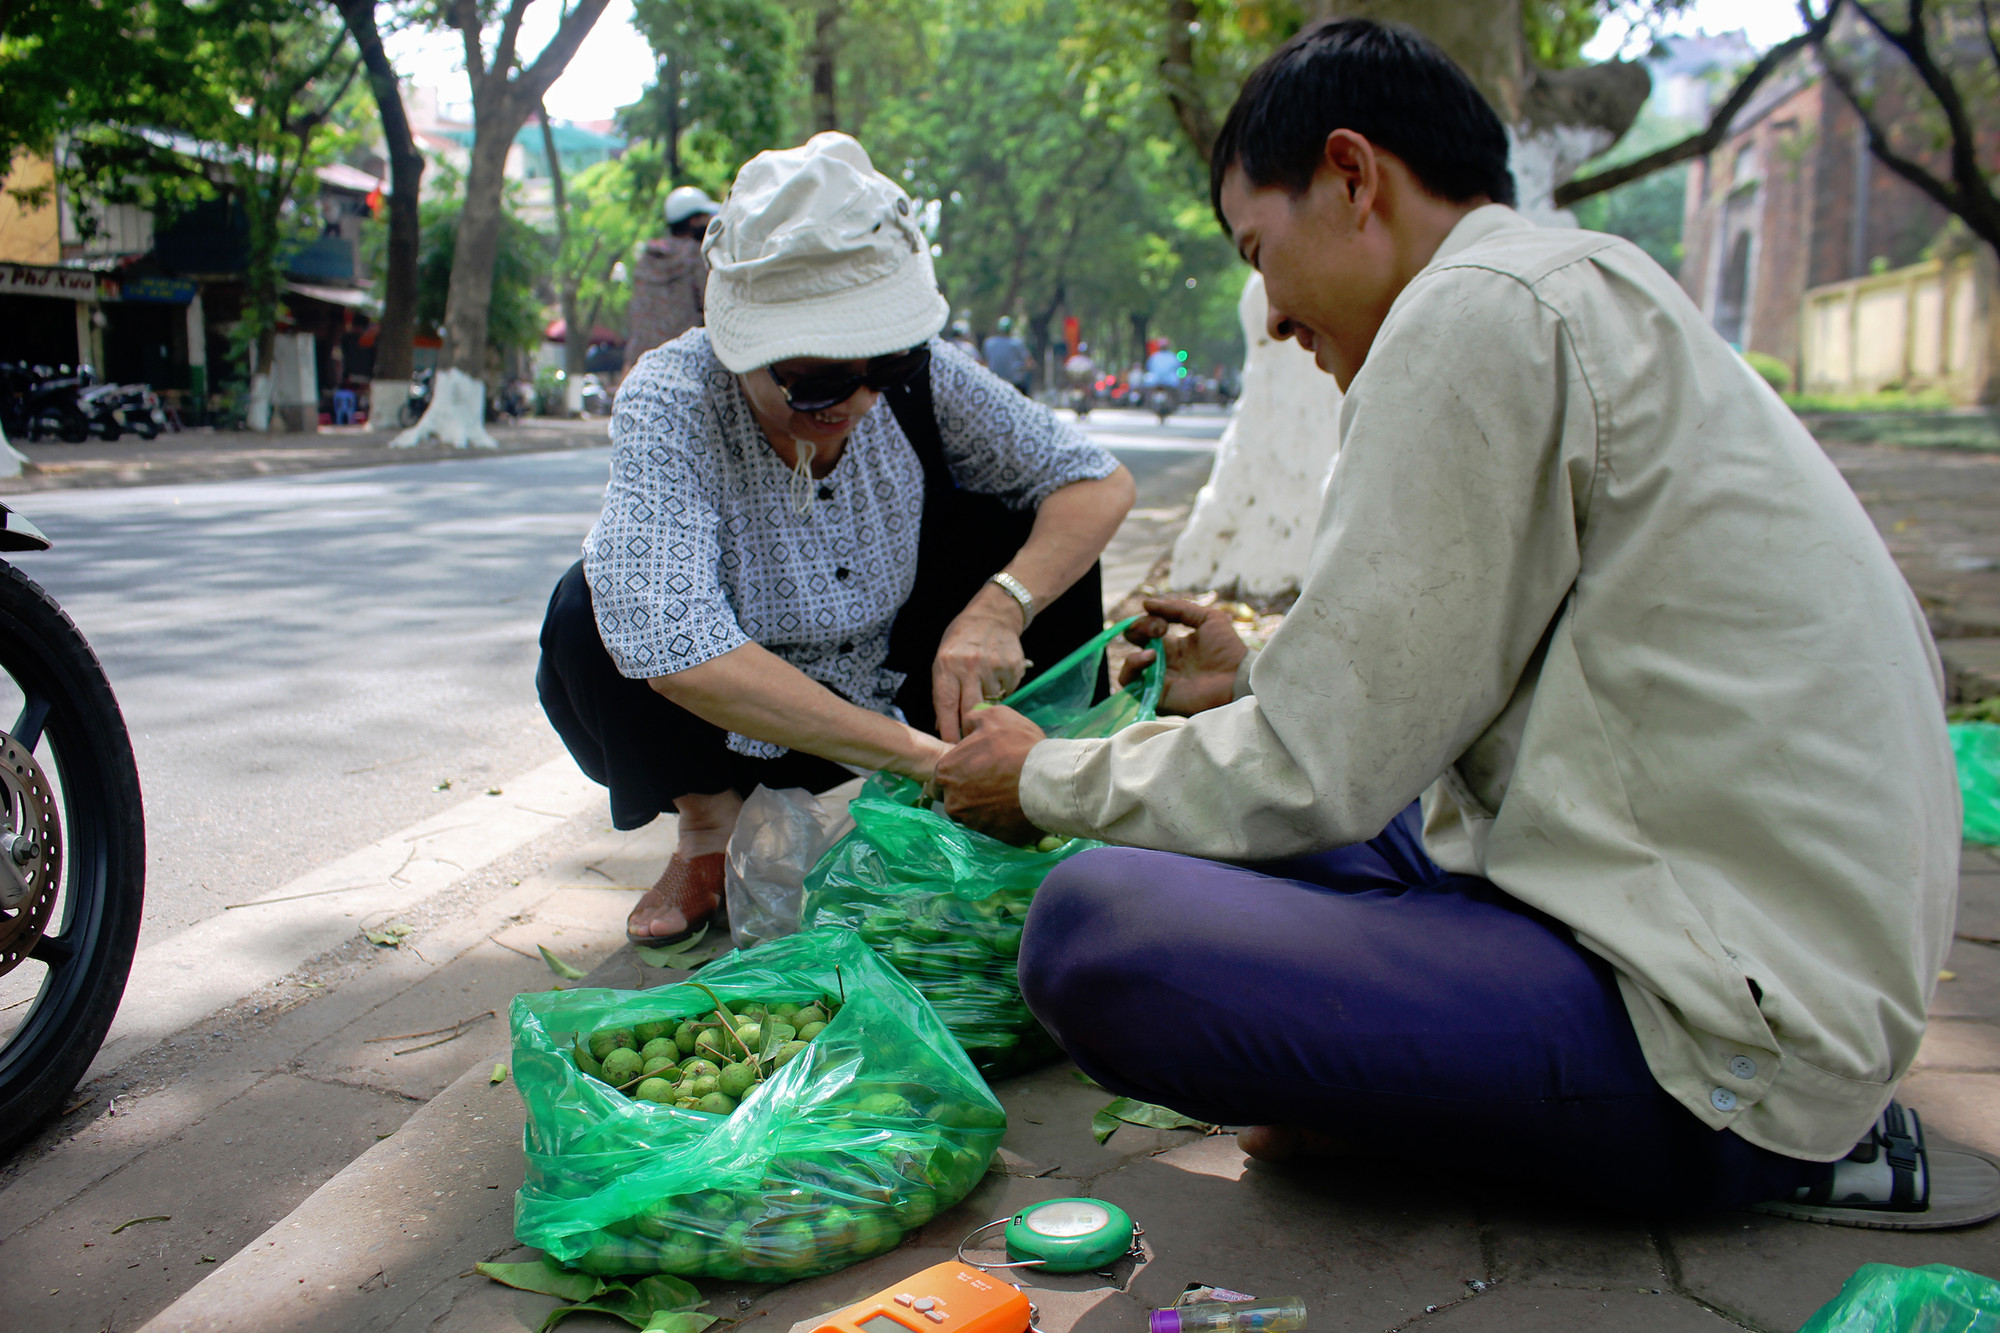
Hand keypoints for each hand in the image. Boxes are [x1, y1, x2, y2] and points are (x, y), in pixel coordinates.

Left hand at [933, 592, 1029, 742]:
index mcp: (946, 665)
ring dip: (988, 706)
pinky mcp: (1012, 667)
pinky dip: (1002, 691)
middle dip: (970, 728)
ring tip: (984, 690)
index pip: (945, 705)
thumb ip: (943, 691)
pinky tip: (997, 677)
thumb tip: (942, 726)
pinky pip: (1007, 692)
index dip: (948, 731)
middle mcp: (969, 666)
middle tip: (971, 737)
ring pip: (991, 703)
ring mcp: (992, 666)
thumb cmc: (962, 640)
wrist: (993, 615)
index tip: (951, 749)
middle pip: (970, 710)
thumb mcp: (943, 659)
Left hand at [937, 706, 1044, 843]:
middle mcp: (953, 802)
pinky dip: (1004, 819)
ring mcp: (974, 823)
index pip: (940, 777)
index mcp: (945, 773)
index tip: (976, 767)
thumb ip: (973, 719)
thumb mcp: (994, 716)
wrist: (1048, 782)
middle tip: (993, 779)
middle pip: (955, 798)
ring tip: (1009, 792)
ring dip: (986, 806)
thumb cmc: (1018, 746)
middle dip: (969, 791)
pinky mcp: (995, 837)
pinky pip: (996, 827)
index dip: (958, 771)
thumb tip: (968, 725)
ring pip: (974, 815)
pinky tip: (1019, 805)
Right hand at [1119, 597, 1248, 716]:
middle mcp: (1163, 663)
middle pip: (1134, 645)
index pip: (1146, 631)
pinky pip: (1131, 686)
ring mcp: (1159, 681)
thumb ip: (1178, 608)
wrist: (1239, 677)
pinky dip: (1133, 670)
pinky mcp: (1158, 696)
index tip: (1164, 622)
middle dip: (1138, 629)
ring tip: (1152, 652)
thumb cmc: (1228, 649)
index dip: (1148, 621)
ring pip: (1128, 669)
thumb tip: (1146, 604)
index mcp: (1173, 646)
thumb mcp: (1207, 618)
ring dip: (1133, 655)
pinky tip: (1150, 660)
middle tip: (1158, 630)